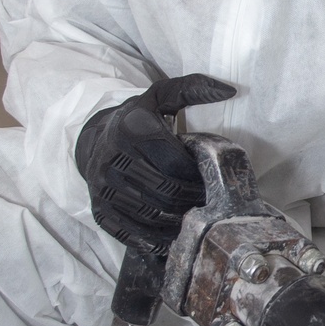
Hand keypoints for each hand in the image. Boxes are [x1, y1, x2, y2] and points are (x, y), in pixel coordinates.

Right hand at [74, 74, 234, 252]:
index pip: (176, 163)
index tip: (210, 179)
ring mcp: (103, 187)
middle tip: (207, 202)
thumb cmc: (137, 119)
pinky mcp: (99, 210)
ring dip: (178, 221)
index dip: (199, 175)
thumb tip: (229, 91)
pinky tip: (171, 232)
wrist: (94, 139)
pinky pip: (131, 232)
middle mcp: (113, 158)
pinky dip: (155, 237)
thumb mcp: (161, 96)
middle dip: (193, 200)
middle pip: (166, 192)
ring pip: (150, 214)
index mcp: (133, 129)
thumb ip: (193, 88)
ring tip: (194, 217)